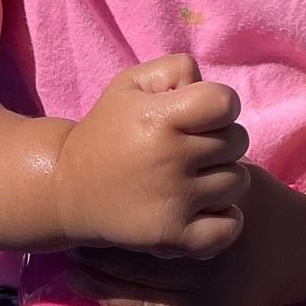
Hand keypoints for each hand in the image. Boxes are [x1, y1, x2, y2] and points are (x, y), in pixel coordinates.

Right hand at [52, 53, 248, 256]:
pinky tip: (204, 208)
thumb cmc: (108, 130)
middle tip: (192, 148)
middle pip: (238, 142)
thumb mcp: (131, 84)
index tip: (202, 115)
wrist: (67, 189)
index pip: (226, 103)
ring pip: (237, 181)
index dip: (221, 105)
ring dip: (221, 177)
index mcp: (159, 118)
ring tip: (192, 177)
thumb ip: (176, 69)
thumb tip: (209, 88)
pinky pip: (229, 227)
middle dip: (221, 140)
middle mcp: (168, 158)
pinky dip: (225, 220)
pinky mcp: (172, 236)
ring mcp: (172, 200)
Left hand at [75, 164, 305, 305]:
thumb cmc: (266, 205)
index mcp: (204, 235)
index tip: (86, 218)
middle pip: (133, 272)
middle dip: (97, 261)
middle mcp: (204, 275)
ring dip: (103, 292)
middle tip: (70, 249)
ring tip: (76, 278)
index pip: (140, 236)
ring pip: (142, 304)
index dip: (108, 230)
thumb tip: (151, 150)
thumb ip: (198, 171)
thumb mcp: (237, 178)